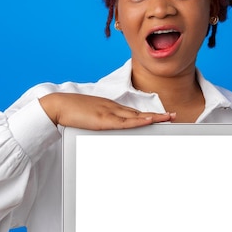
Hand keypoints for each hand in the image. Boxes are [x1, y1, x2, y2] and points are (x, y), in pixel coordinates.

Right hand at [40, 93, 174, 129]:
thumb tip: (108, 126)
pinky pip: (124, 121)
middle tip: (173, 116)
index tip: (161, 116)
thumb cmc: (71, 111)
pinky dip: (138, 121)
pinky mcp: (103, 119)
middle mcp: (113, 107)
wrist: (58, 105)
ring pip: (136, 116)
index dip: (149, 114)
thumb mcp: (90, 115)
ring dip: (153, 117)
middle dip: (157, 115)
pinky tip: (148, 121)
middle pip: (139, 113)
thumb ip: (101, 120)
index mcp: (110, 106)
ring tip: (168, 118)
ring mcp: (109, 112)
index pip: (134, 111)